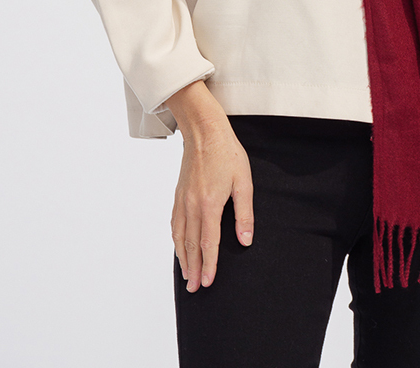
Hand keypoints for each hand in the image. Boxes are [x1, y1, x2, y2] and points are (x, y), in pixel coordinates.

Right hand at [167, 81, 253, 291]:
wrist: (204, 130)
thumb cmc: (227, 153)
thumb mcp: (243, 181)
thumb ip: (244, 213)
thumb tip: (245, 240)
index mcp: (210, 204)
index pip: (208, 243)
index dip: (210, 265)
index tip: (209, 282)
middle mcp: (192, 205)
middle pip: (191, 244)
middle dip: (194, 268)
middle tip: (195, 288)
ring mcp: (183, 199)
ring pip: (179, 236)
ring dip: (183, 258)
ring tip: (186, 275)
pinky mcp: (178, 193)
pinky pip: (174, 222)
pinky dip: (175, 239)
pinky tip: (178, 246)